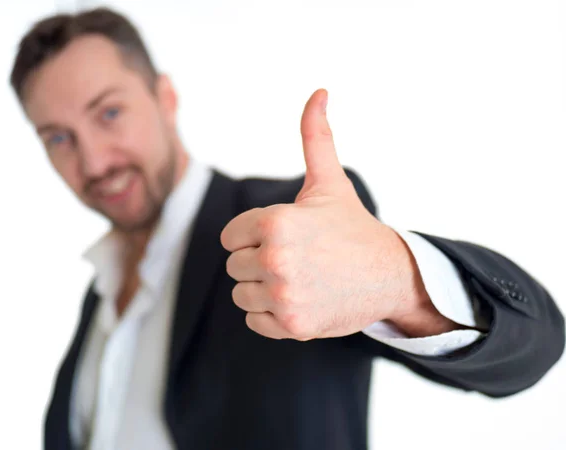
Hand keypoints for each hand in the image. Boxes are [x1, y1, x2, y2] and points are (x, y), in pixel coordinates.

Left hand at [220, 89, 444, 339]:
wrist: (390, 275)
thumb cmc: (352, 227)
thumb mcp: (329, 182)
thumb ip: (315, 138)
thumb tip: (319, 91)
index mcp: (275, 221)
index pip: (230, 236)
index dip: (253, 235)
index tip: (283, 237)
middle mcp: (275, 259)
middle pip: (234, 266)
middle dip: (259, 262)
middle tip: (297, 259)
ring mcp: (284, 295)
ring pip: (242, 295)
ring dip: (264, 290)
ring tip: (299, 279)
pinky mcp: (292, 325)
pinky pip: (255, 321)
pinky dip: (272, 315)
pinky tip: (301, 300)